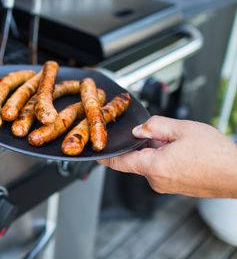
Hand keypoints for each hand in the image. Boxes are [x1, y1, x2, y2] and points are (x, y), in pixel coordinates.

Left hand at [98, 115, 236, 197]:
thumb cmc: (217, 155)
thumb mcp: (182, 129)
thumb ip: (155, 125)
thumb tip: (139, 129)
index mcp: (153, 166)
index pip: (119, 162)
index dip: (106, 156)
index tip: (96, 152)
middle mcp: (157, 180)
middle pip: (138, 158)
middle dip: (147, 144)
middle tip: (167, 135)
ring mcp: (167, 186)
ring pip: (152, 163)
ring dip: (160, 150)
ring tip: (183, 145)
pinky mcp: (176, 188)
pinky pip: (163, 169)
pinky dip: (168, 158)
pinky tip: (186, 153)